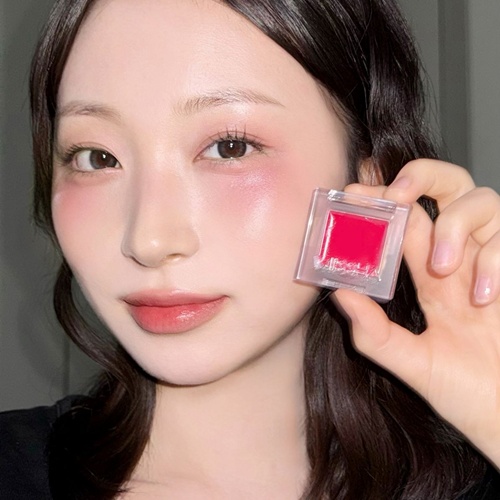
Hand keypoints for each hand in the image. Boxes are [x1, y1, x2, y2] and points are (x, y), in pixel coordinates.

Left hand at [333, 159, 499, 466]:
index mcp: (431, 278)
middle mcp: (462, 261)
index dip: (382, 202)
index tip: (353, 193)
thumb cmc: (466, 393)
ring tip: (442, 266)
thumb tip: (339, 295)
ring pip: (481, 201)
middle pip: (446, 187)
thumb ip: (375, 333)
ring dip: (454, 226)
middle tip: (396, 196)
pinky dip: (493, 260)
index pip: (404, 221)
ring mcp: (492, 263)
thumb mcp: (413, 363)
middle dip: (420, 177)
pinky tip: (484, 297)